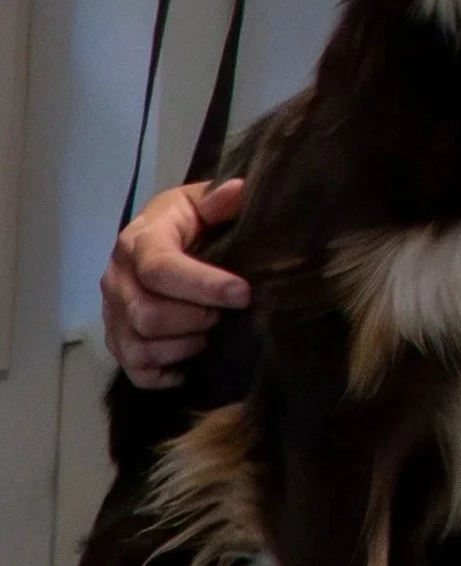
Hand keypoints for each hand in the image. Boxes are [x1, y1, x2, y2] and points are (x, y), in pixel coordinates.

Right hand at [102, 180, 249, 389]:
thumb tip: (238, 190)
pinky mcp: (116, 342)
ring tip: (208, 333)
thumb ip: (216, 199)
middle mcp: (116, 279)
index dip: (204, 285)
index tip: (244, 293)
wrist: (157, 242)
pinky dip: (165, 374)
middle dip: (195, 319)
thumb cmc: (185, 224)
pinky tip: (189, 363)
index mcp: (137, 241)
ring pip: (140, 348)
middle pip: (148, 315)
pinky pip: (134, 372)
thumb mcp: (198, 204)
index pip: (161, 268)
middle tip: (223, 313)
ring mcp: (112, 314)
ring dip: (183, 346)